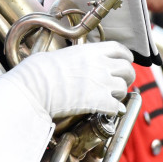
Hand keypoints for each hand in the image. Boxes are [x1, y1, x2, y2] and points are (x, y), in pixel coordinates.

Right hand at [2, 41, 132, 118]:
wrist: (35, 87)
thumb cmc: (39, 71)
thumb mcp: (60, 55)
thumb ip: (75, 57)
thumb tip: (71, 62)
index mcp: (91, 51)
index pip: (119, 49)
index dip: (125, 56)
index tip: (125, 61)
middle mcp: (100, 65)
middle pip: (127, 68)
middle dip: (127, 76)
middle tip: (120, 82)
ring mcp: (102, 83)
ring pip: (123, 88)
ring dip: (118, 95)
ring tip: (109, 98)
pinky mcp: (99, 102)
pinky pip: (116, 107)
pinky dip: (113, 110)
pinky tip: (106, 111)